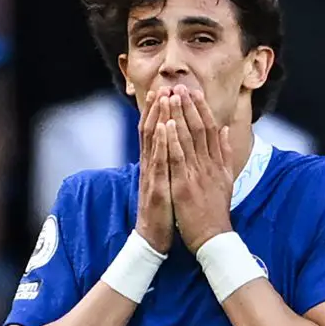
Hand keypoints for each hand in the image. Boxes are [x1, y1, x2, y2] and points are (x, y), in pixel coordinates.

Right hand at [134, 88, 173, 253]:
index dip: (159, 113)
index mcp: (155, 165)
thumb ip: (170, 165)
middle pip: (151, 132)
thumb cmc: (164, 211)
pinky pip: (158, 162)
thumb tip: (174, 150)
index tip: (166, 92)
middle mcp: (150, 166)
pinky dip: (161, 143)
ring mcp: (151, 176)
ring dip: (158, 119)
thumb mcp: (168, 183)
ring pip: (153, 142)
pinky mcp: (155, 187)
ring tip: (164, 99)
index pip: (156, 133)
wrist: (153, 238)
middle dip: (158, 109)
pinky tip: (165, 129)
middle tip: (164, 87)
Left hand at [164, 86, 234, 253]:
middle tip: (180, 86)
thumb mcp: (225, 178)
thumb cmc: (215, 210)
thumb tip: (225, 129)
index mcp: (217, 162)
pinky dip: (173, 140)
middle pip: (199, 129)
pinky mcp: (185, 185)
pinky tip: (168, 124)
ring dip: (179, 116)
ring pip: (188, 138)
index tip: (193, 91)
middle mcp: (209, 164)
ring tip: (172, 96)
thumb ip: (225, 153)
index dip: (201, 109)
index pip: (210, 129)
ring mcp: (197, 174)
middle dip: (188, 106)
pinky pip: (178, 158)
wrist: (213, 237)